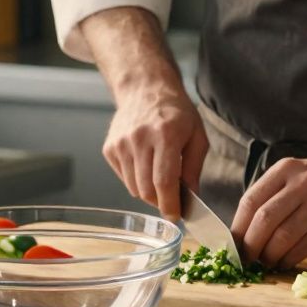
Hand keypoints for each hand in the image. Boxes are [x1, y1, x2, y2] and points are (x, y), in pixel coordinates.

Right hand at [103, 85, 208, 219]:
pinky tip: (145, 165)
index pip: (164, 181)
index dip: (170, 204)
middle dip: (160, 202)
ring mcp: (121, 144)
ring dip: (148, 192)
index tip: (176, 217)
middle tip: (171, 200)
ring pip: (133, 188)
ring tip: (159, 178)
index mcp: (166, 135)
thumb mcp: (197, 135)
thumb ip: (194, 168)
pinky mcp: (109, 148)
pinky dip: (136, 180)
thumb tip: (190, 197)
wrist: (145, 89)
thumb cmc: (176, 113)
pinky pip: (123, 178)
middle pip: (147, 188)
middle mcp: (139, 139)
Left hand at [230, 157, 306, 269]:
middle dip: (251, 245)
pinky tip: (285, 262)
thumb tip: (243, 231)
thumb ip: (273, 197)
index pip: (250, 201)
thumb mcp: (296, 177)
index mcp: (284, 170)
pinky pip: (303, 246)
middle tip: (247, 259)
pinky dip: (289, 259)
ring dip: (270, 255)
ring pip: (283, 236)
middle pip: (264, 220)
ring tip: (267, 262)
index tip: (233, 245)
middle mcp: (301, 184)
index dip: (238, 227)